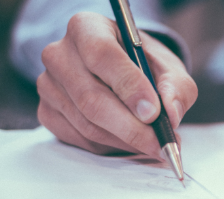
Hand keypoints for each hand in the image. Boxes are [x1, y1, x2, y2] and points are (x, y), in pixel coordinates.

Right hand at [37, 12, 196, 157]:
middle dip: (131, 127)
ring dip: (125, 140)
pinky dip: (110, 146)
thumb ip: (176, 86)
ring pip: (87, 124)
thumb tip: (170, 113)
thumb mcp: (168, 66)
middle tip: (160, 142)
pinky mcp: (47, 112)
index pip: (102, 55)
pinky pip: (80, 139)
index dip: (129, 86)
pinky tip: (129, 141)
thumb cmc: (143, 64)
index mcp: (87, 27)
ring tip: (153, 143)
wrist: (121, 71)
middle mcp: (60, 54)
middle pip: (91, 98)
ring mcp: (48, 85)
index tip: (153, 112)